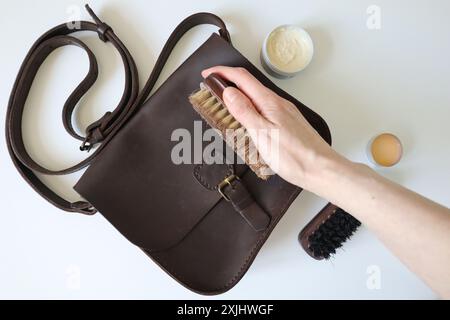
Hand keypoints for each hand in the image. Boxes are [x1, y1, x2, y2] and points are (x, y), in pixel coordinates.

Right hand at [202, 66, 347, 189]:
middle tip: (211, 89)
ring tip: (224, 103)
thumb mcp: (262, 134)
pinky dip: (250, 107)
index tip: (207, 74)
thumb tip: (229, 92)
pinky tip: (246, 118)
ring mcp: (284, 112)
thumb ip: (244, 111)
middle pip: (249, 84)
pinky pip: (264, 108)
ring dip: (238, 95)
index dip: (222, 72)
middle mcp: (278, 103)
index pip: (242, 78)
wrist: (321, 169)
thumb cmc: (294, 156)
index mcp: (269, 102)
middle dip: (228, 82)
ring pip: (256, 97)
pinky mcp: (287, 123)